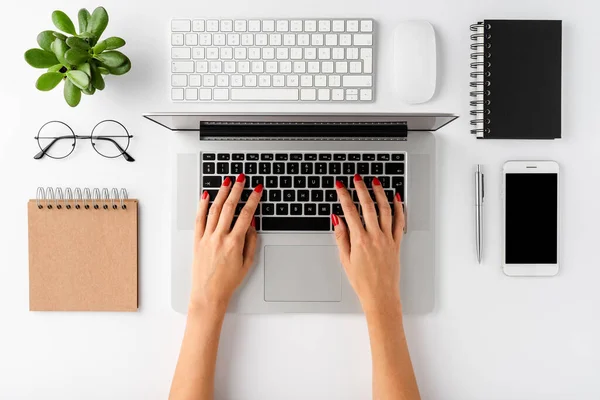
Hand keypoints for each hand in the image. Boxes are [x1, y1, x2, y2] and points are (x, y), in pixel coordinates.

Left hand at [190, 174, 262, 310]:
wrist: (208, 294)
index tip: (257, 190)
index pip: (246, 215)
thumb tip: (253, 224)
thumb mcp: (247, 263)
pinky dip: (202, 205)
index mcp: (234, 243)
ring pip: (214, 209)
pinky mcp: (197, 241)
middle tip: (241, 179)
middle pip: (229, 207)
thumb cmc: (228, 282)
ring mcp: (207, 238)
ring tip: (226, 182)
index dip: (253, 200)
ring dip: (221, 193)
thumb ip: (251, 241)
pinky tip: (206, 195)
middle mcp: (220, 237)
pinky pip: (199, 219)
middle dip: (237, 190)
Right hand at [332, 174, 404, 311]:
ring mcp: (387, 239)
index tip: (340, 185)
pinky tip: (396, 199)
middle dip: (361, 189)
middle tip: (357, 178)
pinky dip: (398, 208)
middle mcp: (375, 237)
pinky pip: (399, 222)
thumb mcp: (345, 260)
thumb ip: (341, 237)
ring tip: (375, 182)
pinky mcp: (396, 243)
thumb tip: (337, 219)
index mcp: (360, 240)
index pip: (350, 211)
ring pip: (385, 210)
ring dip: (380, 193)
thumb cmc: (362, 282)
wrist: (380, 296)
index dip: (344, 195)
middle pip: (368, 206)